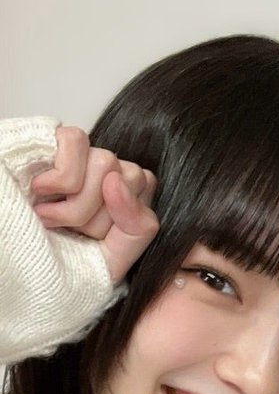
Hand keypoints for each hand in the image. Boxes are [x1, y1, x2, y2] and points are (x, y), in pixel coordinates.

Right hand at [29, 126, 158, 283]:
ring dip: (75, 206)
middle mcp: (104, 168)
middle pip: (133, 177)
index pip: (148, 188)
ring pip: (108, 164)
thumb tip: (121, 184)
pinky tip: (40, 191)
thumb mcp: (110, 257)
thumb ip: (136, 229)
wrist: (15, 255)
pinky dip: (60, 180)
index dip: (124, 220)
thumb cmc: (58, 254)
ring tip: (48, 216)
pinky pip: (77, 142)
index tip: (93, 237)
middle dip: (100, 218)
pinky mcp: (52, 136)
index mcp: (122, 194)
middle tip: (69, 229)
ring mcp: (79, 152)